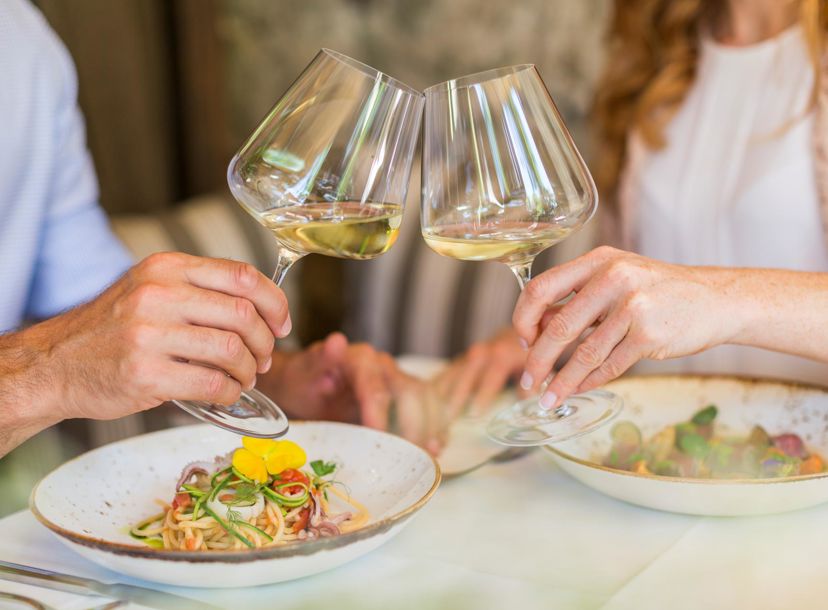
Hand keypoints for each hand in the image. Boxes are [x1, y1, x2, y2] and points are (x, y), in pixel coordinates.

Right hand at [26, 252, 290, 420]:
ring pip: (232, 349)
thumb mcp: (152, 290)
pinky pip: (212, 384)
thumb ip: (201, 292)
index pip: (242, 275)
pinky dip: (229, 392)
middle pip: (243, 314)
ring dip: (249, 370)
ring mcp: (148, 334)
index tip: (282, 325)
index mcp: (166, 268)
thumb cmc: (115, 329)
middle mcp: (157, 294)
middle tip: (263, 359)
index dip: (275, 302)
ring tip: (243, 378)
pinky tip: (224, 393)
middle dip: (265, 343)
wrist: (56, 364)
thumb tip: (266, 311)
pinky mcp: (144, 374)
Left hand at [262, 333, 443, 453]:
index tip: (377, 436)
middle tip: (408, 454)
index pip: (376, 387)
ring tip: (431, 453)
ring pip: (427, 398)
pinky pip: (430, 406)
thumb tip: (337, 341)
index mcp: (361, 359)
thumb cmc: (305, 380)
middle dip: (413, 425)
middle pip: (411, 392)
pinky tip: (437, 446)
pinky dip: (436, 426)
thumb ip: (321, 359)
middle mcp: (385, 366)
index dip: (379, 413)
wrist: (308, 382)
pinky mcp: (405, 397)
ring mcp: (398, 380)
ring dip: (432, 426)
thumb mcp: (304, 372)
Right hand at [433, 328, 527, 419]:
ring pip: (455, 371)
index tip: (475, 413)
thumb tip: (530, 402)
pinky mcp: (466, 357)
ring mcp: (472, 353)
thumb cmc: (533, 352)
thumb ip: (534, 385)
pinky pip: (450, 370)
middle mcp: (485, 351)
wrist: (525, 328)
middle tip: (448, 416)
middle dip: (457, 395)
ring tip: (434, 410)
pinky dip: (441, 383)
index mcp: (503, 353)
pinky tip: (431, 397)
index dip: (483, 395)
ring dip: (444, 390)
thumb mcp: (539, 365)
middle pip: (467, 373)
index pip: (491, 376)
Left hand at [513, 247, 733, 407]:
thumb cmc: (658, 291)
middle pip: (559, 326)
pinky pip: (609, 366)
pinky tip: (577, 390)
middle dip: (537, 359)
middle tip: (526, 381)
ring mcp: (633, 307)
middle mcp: (613, 278)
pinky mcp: (650, 336)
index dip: (523, 317)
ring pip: (584, 354)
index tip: (522, 339)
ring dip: (562, 381)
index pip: (542, 287)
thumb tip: (533, 328)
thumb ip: (576, 298)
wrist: (716, 300)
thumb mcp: (616, 278)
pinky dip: (589, 382)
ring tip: (547, 398)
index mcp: (598, 261)